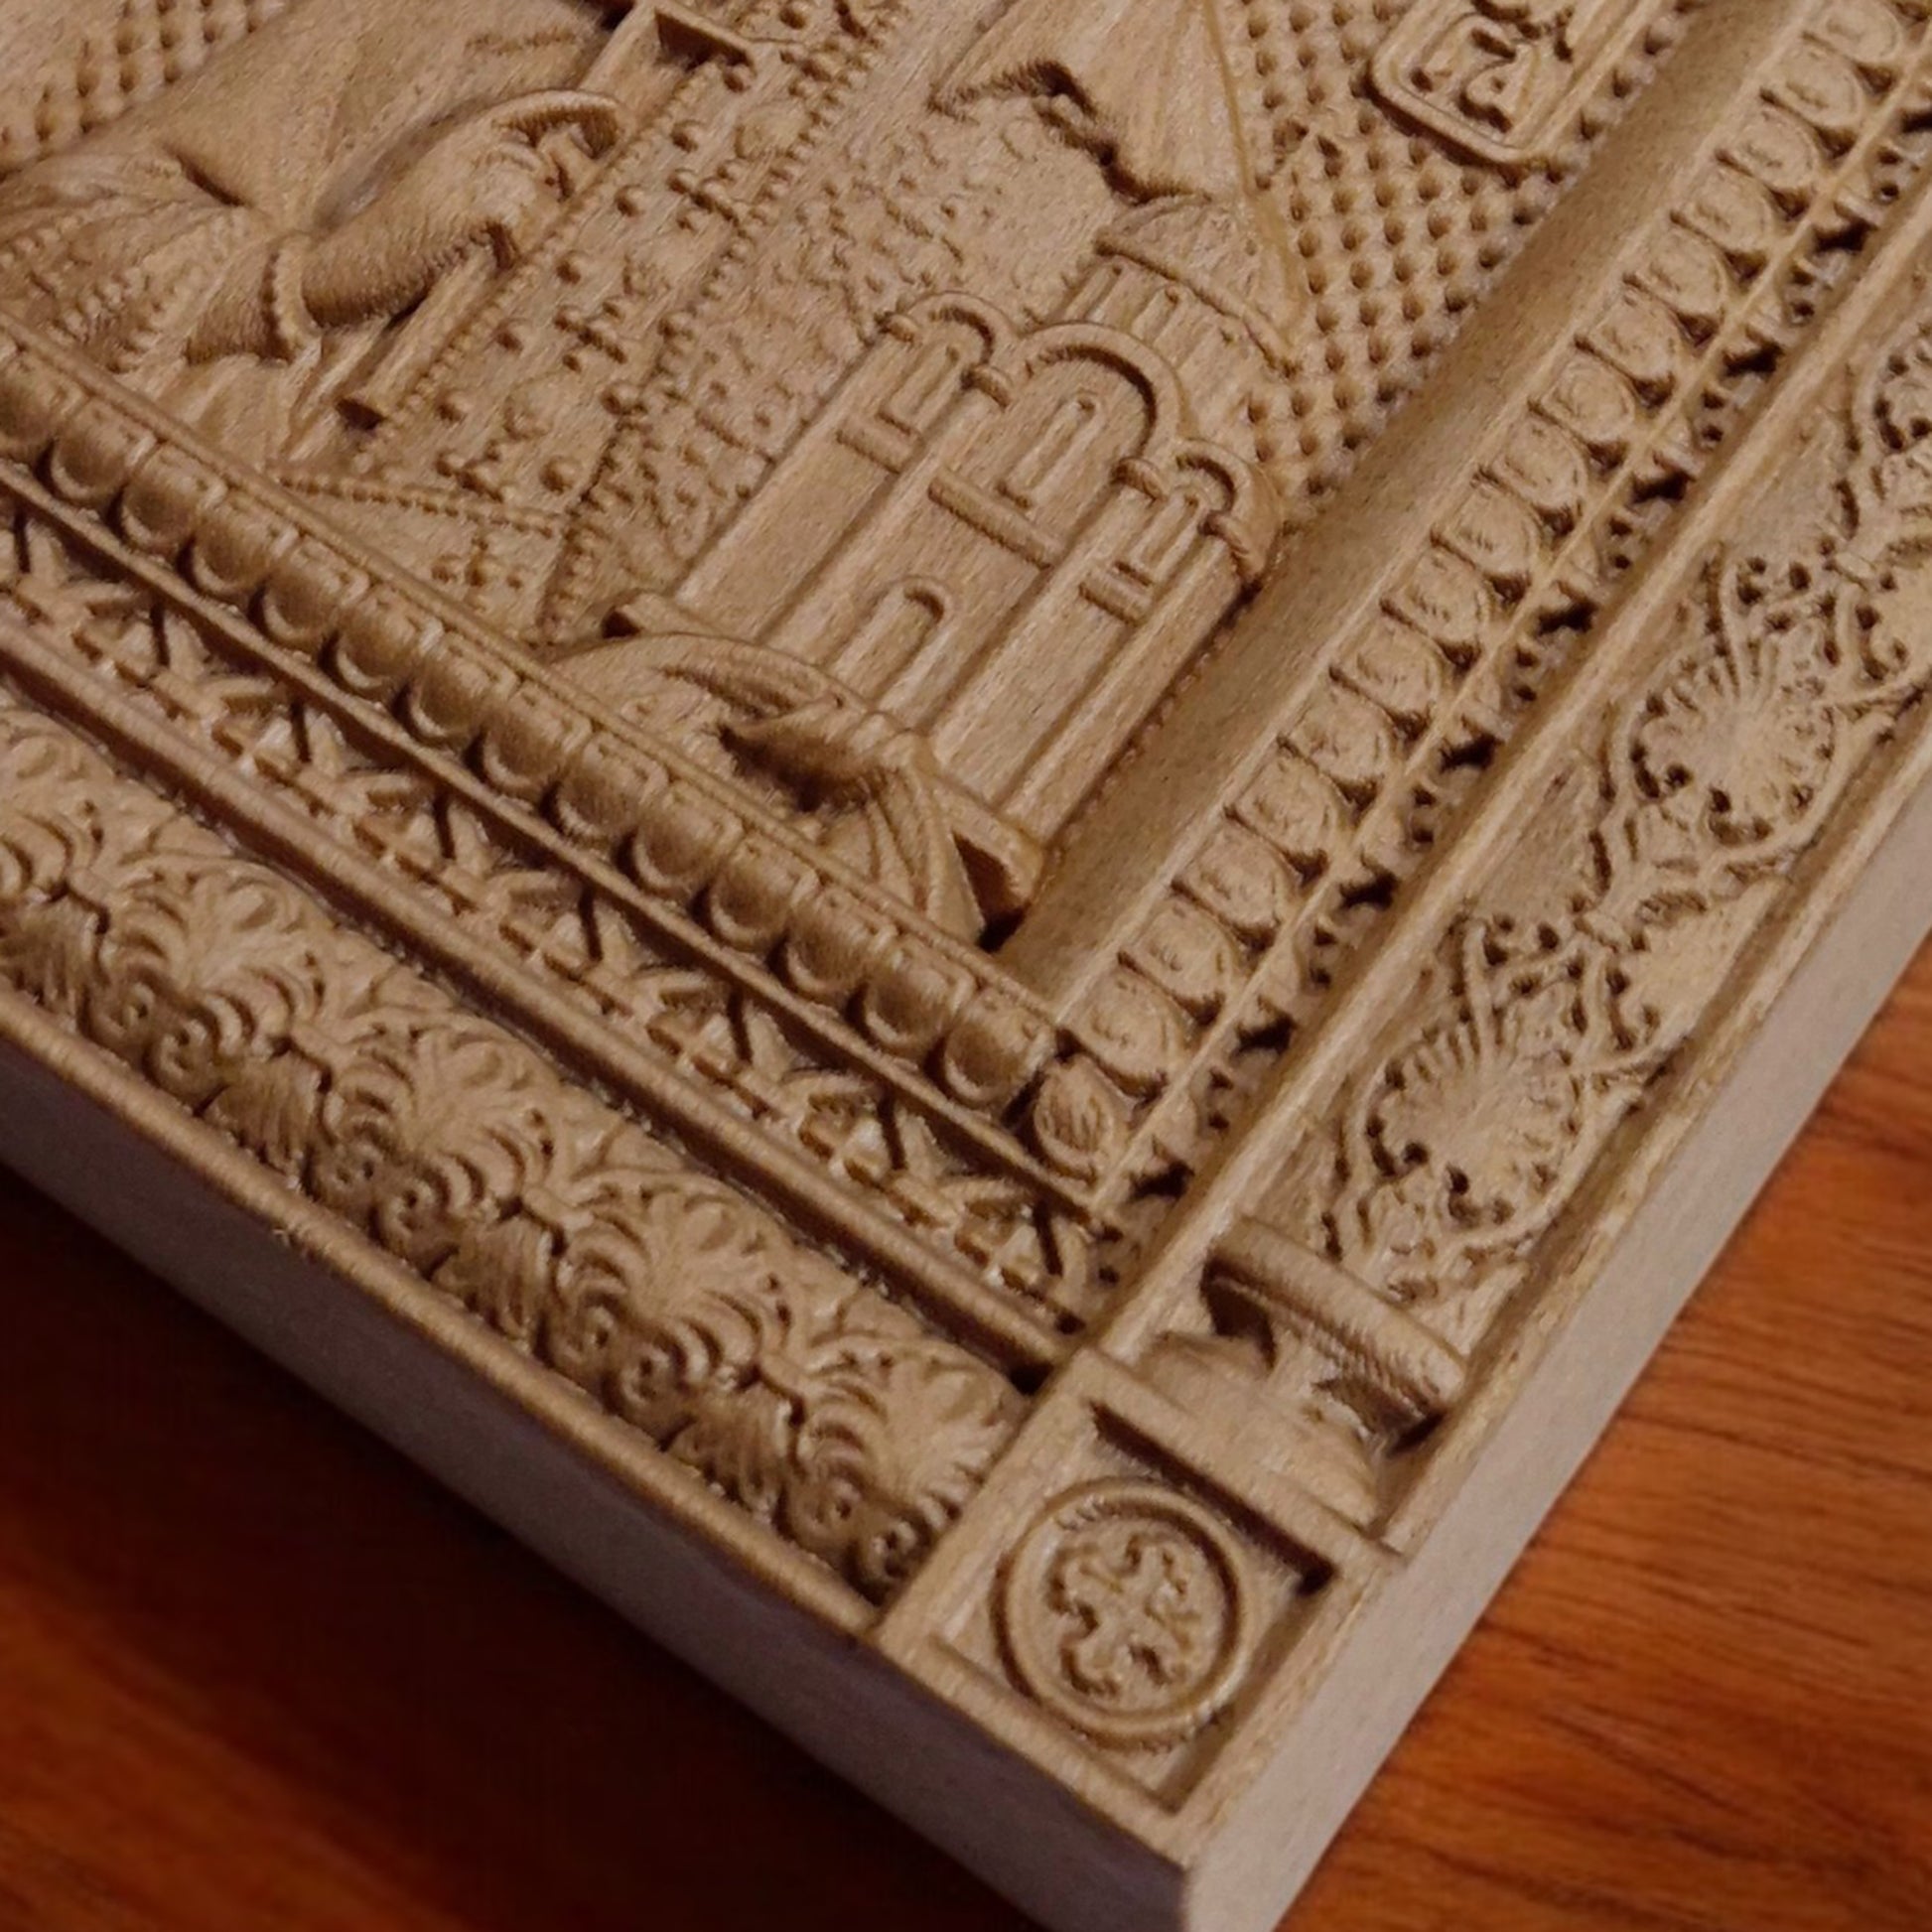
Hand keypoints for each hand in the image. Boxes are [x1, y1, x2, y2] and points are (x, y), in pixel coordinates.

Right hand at [302, 90, 624, 327]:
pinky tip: (481, 261)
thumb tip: (553, 180)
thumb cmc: (405, 244)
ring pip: (534, 195)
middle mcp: (465, 146)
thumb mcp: (451, 198)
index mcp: (460, 138)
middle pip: (544, 162)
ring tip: (482, 251)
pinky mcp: (469, 207)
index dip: (577, 108)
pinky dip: (508, 251)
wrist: (351, 267)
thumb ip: (497, 180)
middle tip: (545, 225)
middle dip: (559, 196)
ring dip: (522, 234)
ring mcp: (466, 174)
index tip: (616, 116)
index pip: (530, 109)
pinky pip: (519, 223)